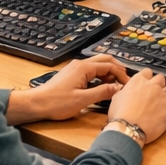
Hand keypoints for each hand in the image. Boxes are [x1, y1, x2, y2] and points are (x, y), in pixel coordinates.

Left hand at [8, 56, 129, 124]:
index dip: (121, 74)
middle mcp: (80, 64)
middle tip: (125, 82)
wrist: (36, 104)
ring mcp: (75, 69)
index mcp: (84, 68)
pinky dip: (100, 76)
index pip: (109, 65)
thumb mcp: (83, 100)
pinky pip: (90, 71)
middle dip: (117, 69)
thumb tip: (119, 88)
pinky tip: (102, 86)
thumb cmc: (56, 103)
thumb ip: (103, 92)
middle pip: (104, 60)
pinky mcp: (72, 75)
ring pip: (97, 65)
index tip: (129, 85)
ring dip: (108, 73)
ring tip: (115, 85)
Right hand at [107, 68, 165, 141]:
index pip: (147, 72)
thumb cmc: (120, 115)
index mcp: (138, 81)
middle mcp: (153, 85)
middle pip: (161, 78)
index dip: (148, 78)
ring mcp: (163, 96)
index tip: (147, 83)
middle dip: (159, 84)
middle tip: (156, 92)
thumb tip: (127, 91)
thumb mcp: (117, 98)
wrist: (128, 129)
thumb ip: (125, 91)